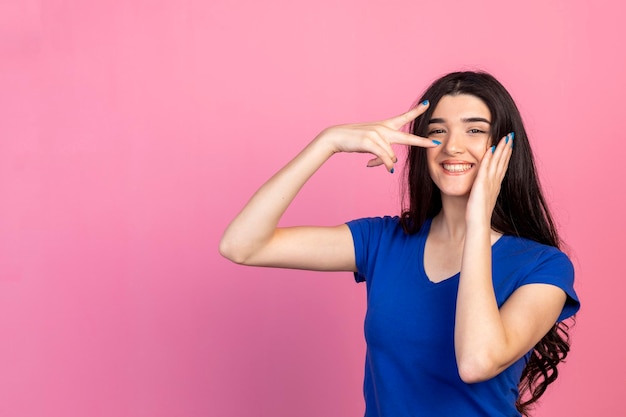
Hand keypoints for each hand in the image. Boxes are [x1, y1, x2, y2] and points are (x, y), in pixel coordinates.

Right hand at [316, 101, 438, 171]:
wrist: (336, 137)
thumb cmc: (354, 140)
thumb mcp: (371, 144)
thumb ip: (383, 151)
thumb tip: (391, 163)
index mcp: (385, 125)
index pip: (404, 117)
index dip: (416, 111)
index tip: (428, 104)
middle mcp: (383, 128)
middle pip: (407, 138)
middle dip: (422, 142)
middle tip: (436, 143)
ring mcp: (377, 135)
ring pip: (390, 156)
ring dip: (383, 163)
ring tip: (371, 163)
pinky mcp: (370, 142)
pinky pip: (383, 158)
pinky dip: (383, 165)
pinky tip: (377, 167)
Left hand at [466, 133, 513, 223]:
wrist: (478, 224)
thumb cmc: (478, 214)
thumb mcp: (482, 199)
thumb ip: (483, 190)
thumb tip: (482, 187)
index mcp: (495, 185)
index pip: (502, 167)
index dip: (506, 155)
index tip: (509, 145)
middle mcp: (495, 183)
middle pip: (503, 162)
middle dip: (507, 149)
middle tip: (510, 136)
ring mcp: (490, 183)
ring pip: (497, 162)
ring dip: (501, 149)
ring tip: (505, 138)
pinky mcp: (482, 185)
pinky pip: (486, 168)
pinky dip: (489, 158)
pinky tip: (491, 148)